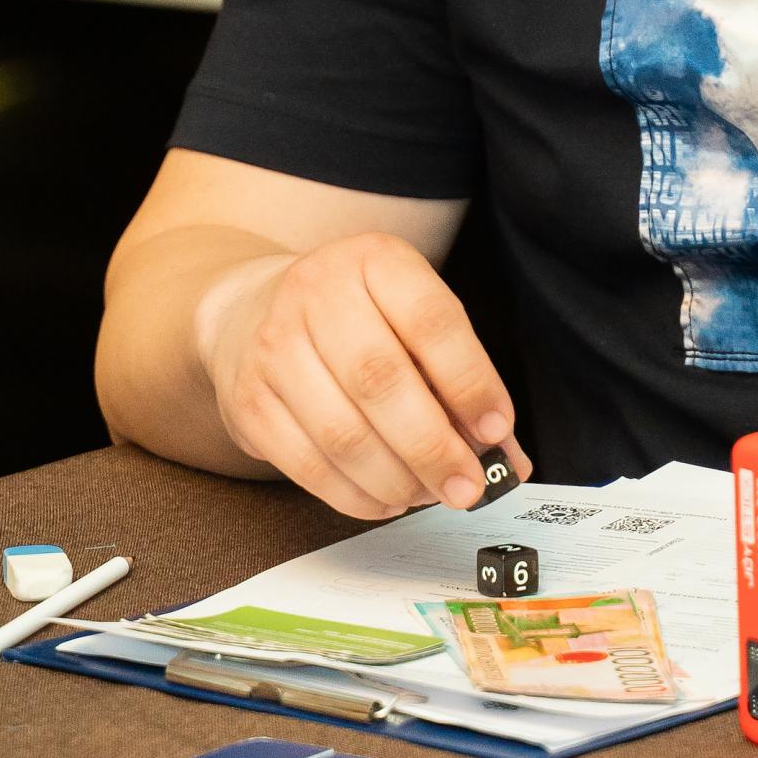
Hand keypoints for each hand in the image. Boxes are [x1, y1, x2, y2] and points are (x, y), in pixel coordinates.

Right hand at [198, 231, 530, 521]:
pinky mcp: (249, 403)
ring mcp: (274, 347)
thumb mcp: (410, 318)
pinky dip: (357, 496)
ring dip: (397, 479)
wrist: (253, 311)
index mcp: (374, 259)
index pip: (430, 320)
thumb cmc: (355, 318)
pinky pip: (308, 466)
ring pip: (342, 432)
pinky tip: (387, 498)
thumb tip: (508, 460)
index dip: (469, 381)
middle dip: (433, 446)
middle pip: (381, 381)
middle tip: (468, 487)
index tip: (495, 431)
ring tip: (428, 494)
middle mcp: (317, 292)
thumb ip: (460, 380)